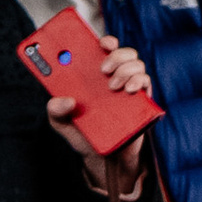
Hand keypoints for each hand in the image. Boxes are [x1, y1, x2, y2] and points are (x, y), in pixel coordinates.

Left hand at [49, 38, 153, 187]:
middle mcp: (114, 77)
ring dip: (125, 70)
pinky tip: (128, 90)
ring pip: (136, 64)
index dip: (104, 41)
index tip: (100, 43)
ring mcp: (129, 88)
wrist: (105, 161)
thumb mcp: (61, 123)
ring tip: (113, 87)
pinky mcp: (142, 103)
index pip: (103, 49)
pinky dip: (138, 82)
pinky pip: (146, 83)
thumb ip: (55, 111)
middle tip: (103, 69)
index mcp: (94, 76)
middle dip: (115, 55)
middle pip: (122, 52)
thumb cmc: (84, 136)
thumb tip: (64, 100)